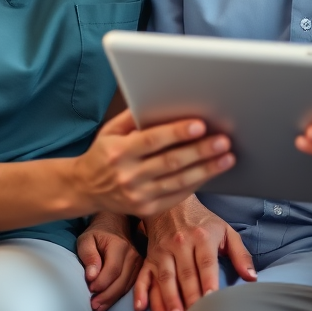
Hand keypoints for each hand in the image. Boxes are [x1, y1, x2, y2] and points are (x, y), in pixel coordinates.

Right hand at [72, 109, 234, 217]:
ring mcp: (138, 196)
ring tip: (227, 158)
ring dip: (206, 169)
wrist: (84, 189)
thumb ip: (134, 116)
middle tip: (223, 140)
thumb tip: (161, 100)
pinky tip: (212, 172)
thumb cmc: (103, 153)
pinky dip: (197, 184)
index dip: (177, 133)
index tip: (200, 125)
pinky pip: (177, 196)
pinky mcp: (146, 210)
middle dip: (201, 151)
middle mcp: (128, 176)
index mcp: (119, 152)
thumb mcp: (110, 130)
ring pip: (178, 182)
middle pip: (171, 162)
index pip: (153, 141)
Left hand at [77, 212, 141, 310]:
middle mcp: (133, 254)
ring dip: (112, 300)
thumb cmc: (97, 234)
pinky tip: (107, 304)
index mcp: (120, 245)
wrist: (115, 225)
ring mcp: (139, 262)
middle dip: (106, 296)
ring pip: (127, 286)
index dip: (101, 283)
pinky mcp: (139, 269)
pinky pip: (130, 286)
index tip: (89, 289)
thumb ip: (88, 255)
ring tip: (98, 309)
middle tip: (93, 306)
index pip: (113, 270)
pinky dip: (118, 297)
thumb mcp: (86, 240)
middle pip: (121, 281)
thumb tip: (92, 276)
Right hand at [134, 195, 256, 310]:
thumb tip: (252, 277)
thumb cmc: (204, 222)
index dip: (208, 281)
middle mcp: (181, 244)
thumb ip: (240, 254)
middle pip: (185, 275)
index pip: (206, 263)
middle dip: (189, 298)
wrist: (172, 205)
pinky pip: (143, 276)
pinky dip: (140, 292)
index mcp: (203, 237)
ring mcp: (163, 252)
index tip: (211, 300)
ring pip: (164, 278)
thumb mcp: (226, 231)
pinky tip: (141, 308)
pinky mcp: (149, 258)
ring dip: (167, 301)